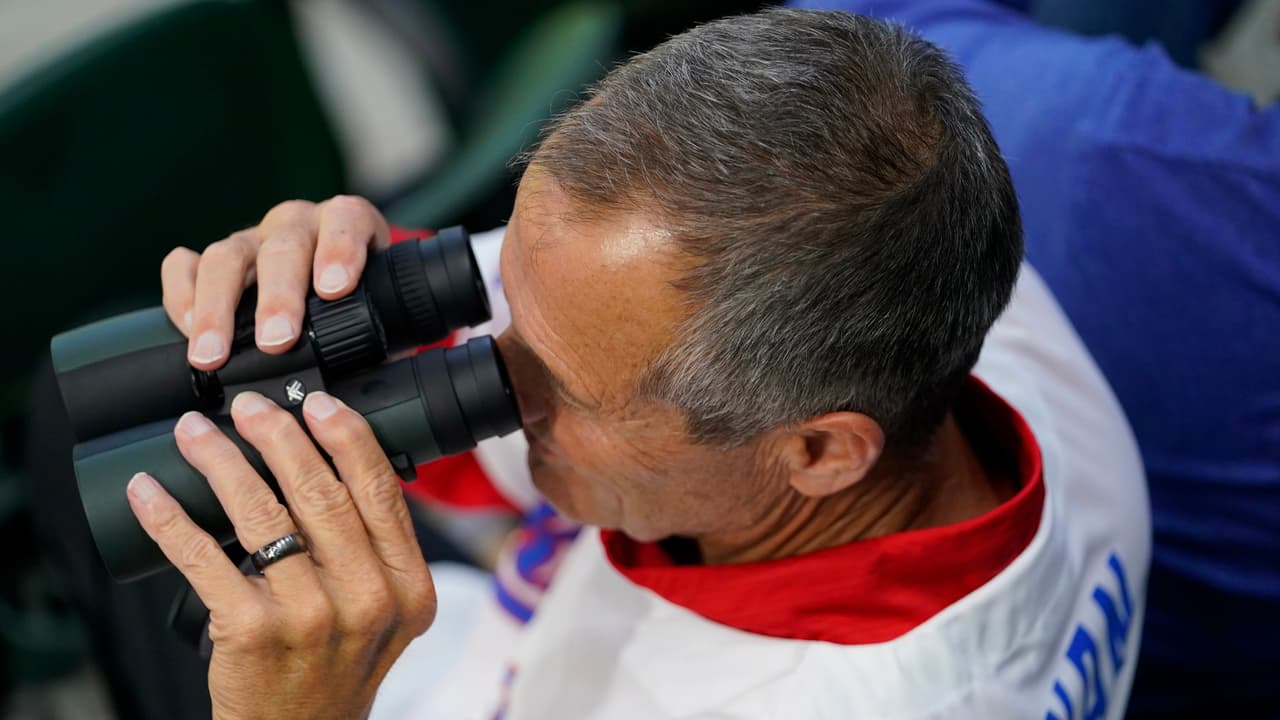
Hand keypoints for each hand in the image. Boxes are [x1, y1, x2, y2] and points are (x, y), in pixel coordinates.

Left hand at [126, 390, 435, 719]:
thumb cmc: (336, 666)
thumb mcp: (384, 611)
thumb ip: (376, 548)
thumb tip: (335, 461)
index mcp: (407, 585)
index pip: (382, 490)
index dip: (347, 437)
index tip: (316, 402)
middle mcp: (367, 598)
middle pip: (321, 492)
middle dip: (279, 435)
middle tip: (249, 407)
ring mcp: (310, 616)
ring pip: (262, 515)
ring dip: (221, 461)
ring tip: (195, 433)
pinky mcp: (251, 632)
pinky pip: (204, 558)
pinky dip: (171, 518)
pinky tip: (152, 492)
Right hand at [162, 196, 390, 369]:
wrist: (337, 293)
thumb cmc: (362, 304)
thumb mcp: (380, 310)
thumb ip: (377, 332)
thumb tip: (370, 378)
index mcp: (345, 225)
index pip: (345, 220)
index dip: (340, 249)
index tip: (334, 289)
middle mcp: (296, 225)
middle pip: (283, 247)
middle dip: (278, 296)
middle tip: (277, 340)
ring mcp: (253, 240)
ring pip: (227, 257)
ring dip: (219, 308)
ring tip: (215, 355)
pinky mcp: (216, 259)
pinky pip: (185, 264)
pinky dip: (182, 296)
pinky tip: (187, 330)